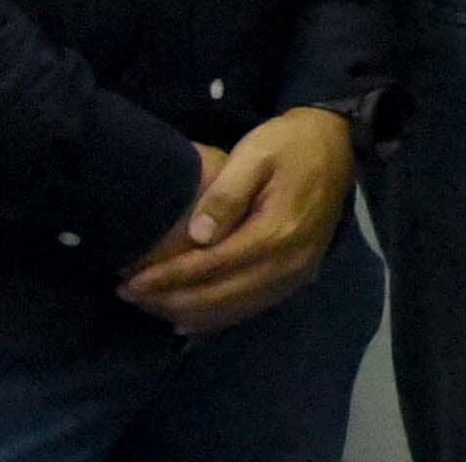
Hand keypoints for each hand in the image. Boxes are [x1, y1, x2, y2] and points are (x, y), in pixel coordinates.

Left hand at [116, 111, 352, 334]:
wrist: (337, 145)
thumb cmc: (289, 144)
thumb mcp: (255, 153)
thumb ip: (226, 193)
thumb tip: (196, 236)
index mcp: (277, 231)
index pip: (212, 266)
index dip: (168, 278)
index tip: (130, 283)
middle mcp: (288, 262)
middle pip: (221, 296)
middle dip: (170, 301)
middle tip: (128, 296)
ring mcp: (296, 274)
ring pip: (235, 309)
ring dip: (189, 313)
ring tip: (149, 307)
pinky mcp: (298, 276)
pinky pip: (252, 307)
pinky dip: (217, 318)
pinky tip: (187, 320)